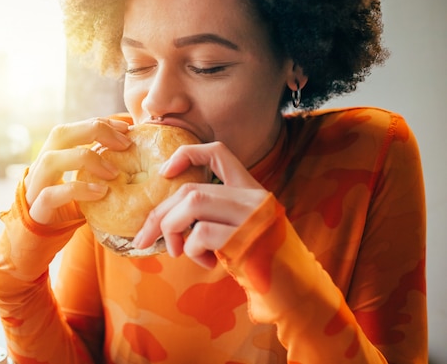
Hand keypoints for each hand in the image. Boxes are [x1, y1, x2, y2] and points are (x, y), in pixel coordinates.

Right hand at [25, 118, 131, 223]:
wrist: (35, 243)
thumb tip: (130, 157)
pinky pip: (51, 195)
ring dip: (86, 160)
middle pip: (60, 133)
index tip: (126, 128)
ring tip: (114, 173)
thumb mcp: (79, 184)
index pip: (73, 128)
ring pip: (51, 160)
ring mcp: (35, 187)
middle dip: (94, 131)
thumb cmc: (63, 211)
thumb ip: (94, 170)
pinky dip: (78, 190)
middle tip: (124, 144)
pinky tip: (101, 193)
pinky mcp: (36, 211)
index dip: (99, 123)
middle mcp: (40, 166)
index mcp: (51, 156)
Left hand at [132, 141, 268, 268]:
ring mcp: (253, 217)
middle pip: (191, 189)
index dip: (187, 154)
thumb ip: (216, 216)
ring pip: (193, 203)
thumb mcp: (243, 231)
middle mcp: (255, 198)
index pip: (219, 152)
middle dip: (160, 214)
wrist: (301, 294)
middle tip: (144, 237)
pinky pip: (201, 234)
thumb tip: (165, 219)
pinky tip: (208, 264)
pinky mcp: (248, 239)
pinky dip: (193, 250)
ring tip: (177, 251)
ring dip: (172, 229)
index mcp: (253, 191)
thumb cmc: (265, 265)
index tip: (164, 172)